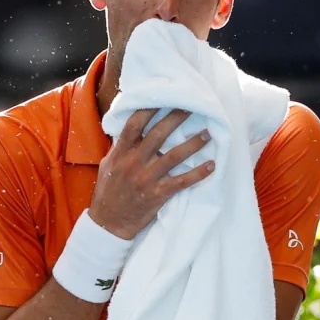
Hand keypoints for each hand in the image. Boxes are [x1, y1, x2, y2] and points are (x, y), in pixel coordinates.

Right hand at [88, 109, 213, 239]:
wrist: (108, 223)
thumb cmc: (108, 192)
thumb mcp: (108, 165)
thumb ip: (120, 147)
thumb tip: (130, 128)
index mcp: (121, 153)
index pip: (134, 125)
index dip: (149, 109)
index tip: (163, 97)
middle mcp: (134, 163)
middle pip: (158, 134)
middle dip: (176, 118)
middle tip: (192, 107)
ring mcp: (146, 179)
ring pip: (174, 156)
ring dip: (193, 144)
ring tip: (208, 134)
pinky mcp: (157, 195)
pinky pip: (182, 182)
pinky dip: (198, 174)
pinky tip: (211, 166)